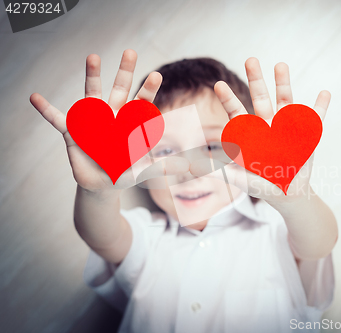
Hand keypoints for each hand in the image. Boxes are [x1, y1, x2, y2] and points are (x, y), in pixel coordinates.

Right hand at [30, 49, 188, 192]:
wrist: (101, 185)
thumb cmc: (124, 174)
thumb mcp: (142, 171)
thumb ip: (160, 166)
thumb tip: (187, 166)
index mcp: (129, 124)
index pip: (142, 104)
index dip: (148, 90)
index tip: (157, 75)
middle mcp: (112, 116)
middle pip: (120, 90)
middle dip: (125, 71)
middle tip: (131, 51)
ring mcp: (92, 121)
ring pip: (93, 94)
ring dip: (92, 76)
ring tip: (94, 56)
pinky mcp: (72, 132)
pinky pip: (57, 119)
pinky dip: (45, 110)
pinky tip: (34, 97)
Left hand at [191, 57, 330, 204]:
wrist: (288, 193)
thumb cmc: (263, 185)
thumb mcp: (245, 181)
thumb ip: (232, 175)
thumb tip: (211, 171)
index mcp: (252, 134)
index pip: (237, 113)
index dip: (228, 99)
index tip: (218, 84)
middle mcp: (268, 125)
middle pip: (260, 98)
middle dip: (255, 80)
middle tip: (250, 60)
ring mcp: (287, 128)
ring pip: (285, 100)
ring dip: (283, 83)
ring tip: (280, 65)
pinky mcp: (306, 135)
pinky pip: (315, 118)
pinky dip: (320, 106)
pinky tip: (324, 93)